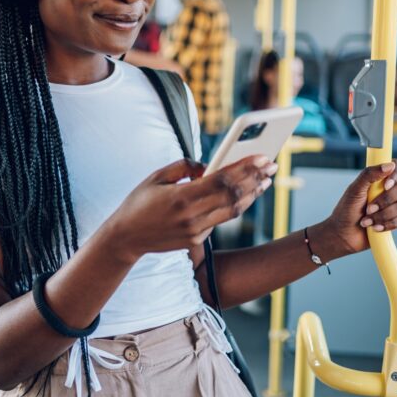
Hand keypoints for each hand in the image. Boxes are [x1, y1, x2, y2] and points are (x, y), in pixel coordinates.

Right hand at [103, 156, 277, 262]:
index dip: (245, 168)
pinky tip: (245, 194)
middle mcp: (192, 216)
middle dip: (255, 179)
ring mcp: (195, 231)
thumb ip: (184, 167)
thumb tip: (208, 165)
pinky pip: (221, 220)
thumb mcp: (156, 177)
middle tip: (271, 165)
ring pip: (233, 211)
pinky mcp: (196, 240)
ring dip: (252, 194)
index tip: (262, 157)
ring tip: (265, 181)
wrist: (125, 238)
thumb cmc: (139, 202)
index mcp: (181, 197)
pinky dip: (235, 205)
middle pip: (233, 196)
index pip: (222, 180)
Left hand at [316, 159, 396, 256]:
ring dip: (382, 215)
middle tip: (368, 208)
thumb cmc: (346, 210)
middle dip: (385, 200)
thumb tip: (389, 165)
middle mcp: (387, 190)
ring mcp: (392, 205)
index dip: (396, 174)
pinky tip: (375, 228)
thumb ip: (369, 175)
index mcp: (378, 179)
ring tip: (366, 221)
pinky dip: (387, 224)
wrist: (343, 235)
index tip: (386, 185)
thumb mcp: (354, 190)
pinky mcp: (394, 220)